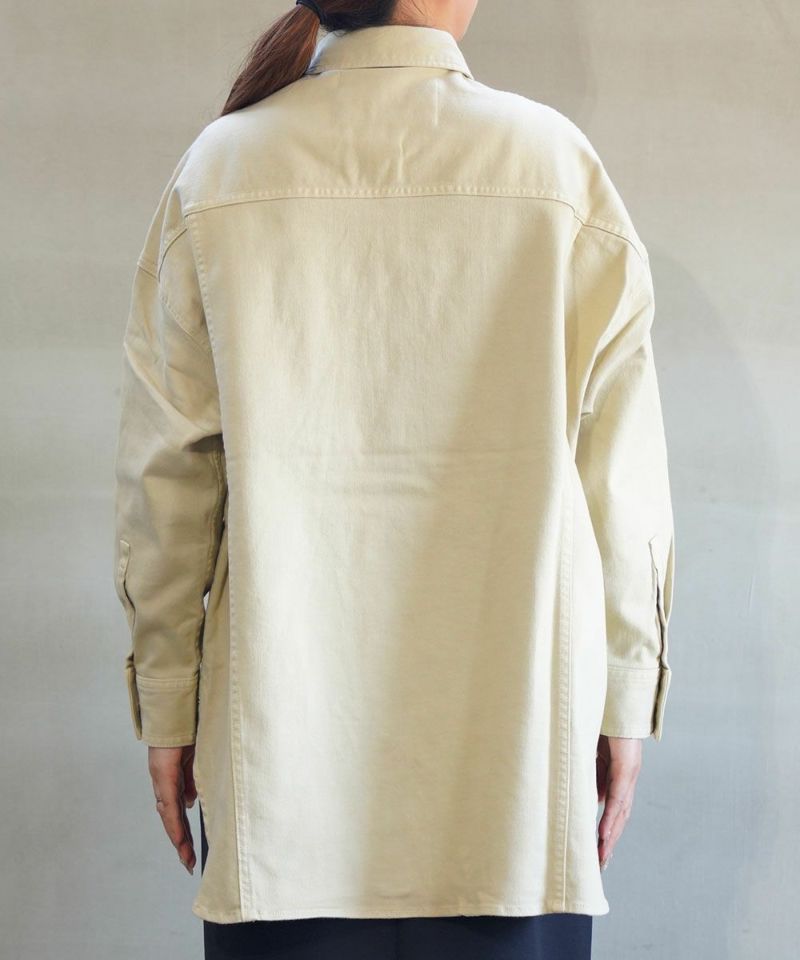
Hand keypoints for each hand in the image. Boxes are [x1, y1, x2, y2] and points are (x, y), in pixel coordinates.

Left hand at [148, 744, 197, 873]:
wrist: (177, 712)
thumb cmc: (187, 731)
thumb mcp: (195, 760)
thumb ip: (192, 780)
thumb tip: (190, 802)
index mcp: (173, 779)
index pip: (178, 810)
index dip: (183, 830)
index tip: (190, 849)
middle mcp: (164, 783)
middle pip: (172, 819)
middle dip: (181, 842)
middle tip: (189, 863)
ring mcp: (162, 780)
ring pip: (169, 816)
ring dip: (178, 838)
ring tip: (187, 857)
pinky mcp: (163, 775)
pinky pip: (169, 805)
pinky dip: (174, 823)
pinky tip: (179, 838)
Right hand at [595, 734, 642, 870]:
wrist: (617, 700)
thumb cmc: (604, 721)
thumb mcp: (592, 752)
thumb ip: (592, 773)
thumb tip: (591, 797)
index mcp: (619, 774)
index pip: (615, 808)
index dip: (608, 829)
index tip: (600, 849)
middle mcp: (627, 777)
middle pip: (620, 816)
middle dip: (610, 841)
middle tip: (601, 864)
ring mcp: (629, 773)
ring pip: (621, 812)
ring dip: (611, 836)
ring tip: (601, 856)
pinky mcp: (626, 766)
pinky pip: (617, 796)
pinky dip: (610, 816)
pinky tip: (603, 833)